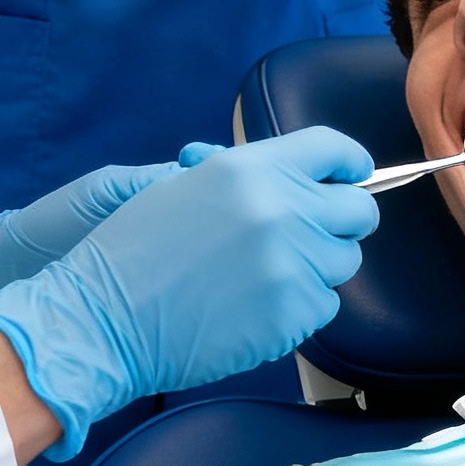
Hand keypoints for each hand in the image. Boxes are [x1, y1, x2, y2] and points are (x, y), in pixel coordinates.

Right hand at [0, 128, 378, 457]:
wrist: (105, 316)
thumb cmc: (134, 248)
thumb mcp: (185, 185)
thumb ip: (246, 175)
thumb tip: (287, 176)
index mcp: (252, 169)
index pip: (333, 149)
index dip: (348, 162)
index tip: (346, 175)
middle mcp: (282, 211)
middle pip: (359, 209)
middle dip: (338, 219)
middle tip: (309, 232)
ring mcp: (293, 266)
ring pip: (343, 261)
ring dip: (316, 265)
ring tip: (266, 274)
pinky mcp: (293, 316)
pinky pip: (324, 305)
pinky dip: (300, 306)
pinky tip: (256, 305)